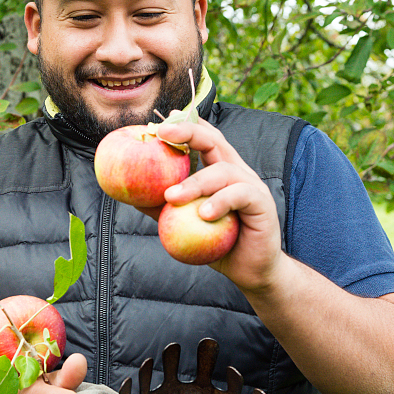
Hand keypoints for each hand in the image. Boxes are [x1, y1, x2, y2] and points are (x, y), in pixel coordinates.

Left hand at [153, 119, 288, 292]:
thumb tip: (132, 197)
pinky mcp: (261, 203)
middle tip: (162, 134)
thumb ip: (163, 209)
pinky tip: (204, 214)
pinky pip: (241, 195)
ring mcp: (251, 185)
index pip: (204, 139)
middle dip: (189, 132)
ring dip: (195, 182)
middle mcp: (237, 172)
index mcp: (220, 170)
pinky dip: (221, 201)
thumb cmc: (218, 245)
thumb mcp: (185, 226)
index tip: (161, 123)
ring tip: (172, 197)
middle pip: (215, 141)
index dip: (185, 126)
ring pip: (224, 170)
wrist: (251, 270)